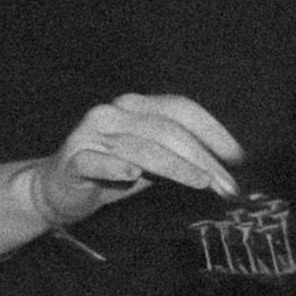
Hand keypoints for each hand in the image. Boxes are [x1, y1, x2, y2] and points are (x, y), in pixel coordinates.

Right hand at [30, 92, 243, 225]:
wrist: (58, 189)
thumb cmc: (113, 172)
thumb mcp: (152, 161)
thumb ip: (180, 155)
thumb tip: (226, 167)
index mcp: (136, 106)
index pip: (181, 109)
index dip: (213, 130)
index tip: (237, 156)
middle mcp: (114, 113)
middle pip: (168, 131)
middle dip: (203, 159)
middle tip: (227, 185)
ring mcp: (91, 134)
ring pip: (142, 148)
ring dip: (177, 168)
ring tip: (202, 183)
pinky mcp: (73, 159)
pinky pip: (96, 161)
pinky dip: (115, 167)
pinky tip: (132, 173)